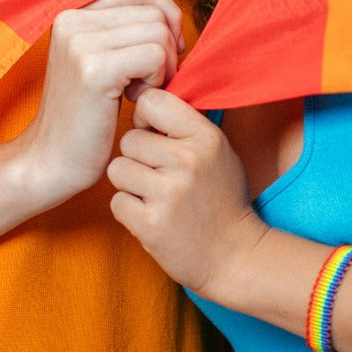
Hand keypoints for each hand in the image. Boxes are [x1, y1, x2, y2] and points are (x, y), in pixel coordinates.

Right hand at [12, 0, 183, 206]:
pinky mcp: (94, 69)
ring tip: (137, 91)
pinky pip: (154, 55)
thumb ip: (125, 24)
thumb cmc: (85, 114)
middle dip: (167, 45)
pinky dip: (157, 79)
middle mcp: (72, 18)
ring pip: (158, 31)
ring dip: (162, 66)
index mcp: (72, 10)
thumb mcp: (99, 56)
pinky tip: (134, 100)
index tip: (161, 53)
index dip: (166, 16)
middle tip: (149, 79)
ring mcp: (80, 42)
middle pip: (155, 9)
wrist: (51, 160)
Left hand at [107, 88, 268, 297]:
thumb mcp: (216, 151)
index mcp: (205, 138)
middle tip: (160, 176)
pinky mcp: (151, 224)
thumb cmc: (221, 198)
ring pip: (117, 169)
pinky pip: (116, 202)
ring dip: (130, 185)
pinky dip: (129, 211)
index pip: (152, 102)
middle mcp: (187, 161)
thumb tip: (144, 95)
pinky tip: (153, 217)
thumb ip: (183, 125)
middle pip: (128, 140)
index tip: (153, 134)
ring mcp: (168, 194)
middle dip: (137, 158)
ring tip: (155, 197)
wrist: (235, 256)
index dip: (144, 118)